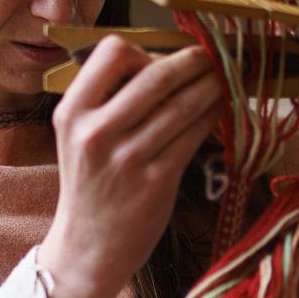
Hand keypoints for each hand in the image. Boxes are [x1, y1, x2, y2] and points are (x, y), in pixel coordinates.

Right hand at [38, 37, 222, 297]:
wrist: (89, 246)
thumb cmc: (91, 186)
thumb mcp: (80, 136)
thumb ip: (110, 100)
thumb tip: (166, 62)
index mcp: (72, 112)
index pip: (112, 52)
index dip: (145, 50)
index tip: (163, 60)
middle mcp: (96, 132)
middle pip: (156, 74)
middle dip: (193, 60)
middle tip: (213, 55)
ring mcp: (128, 158)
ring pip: (182, 104)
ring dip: (212, 84)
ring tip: (225, 77)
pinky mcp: (157, 180)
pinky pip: (194, 134)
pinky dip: (214, 115)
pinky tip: (222, 108)